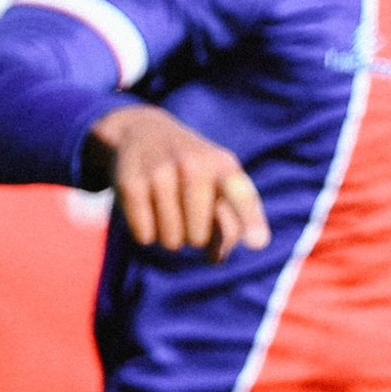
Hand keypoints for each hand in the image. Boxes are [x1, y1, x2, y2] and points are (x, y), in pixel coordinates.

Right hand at [87, 105, 270, 262]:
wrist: (143, 132)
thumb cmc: (192, 169)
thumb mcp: (218, 183)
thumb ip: (230, 222)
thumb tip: (217, 259)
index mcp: (224, 165)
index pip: (240, 194)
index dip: (250, 220)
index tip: (259, 244)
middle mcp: (194, 165)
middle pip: (200, 238)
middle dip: (195, 237)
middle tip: (188, 212)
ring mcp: (161, 173)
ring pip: (171, 241)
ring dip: (170, 237)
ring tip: (169, 208)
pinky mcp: (131, 185)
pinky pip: (145, 236)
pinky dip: (147, 233)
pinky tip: (148, 209)